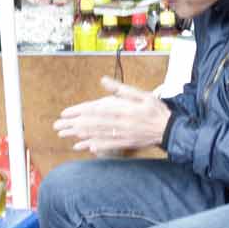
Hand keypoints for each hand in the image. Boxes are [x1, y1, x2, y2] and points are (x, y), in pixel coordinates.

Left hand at [53, 76, 171, 153]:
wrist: (170, 129)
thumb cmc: (155, 109)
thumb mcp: (141, 94)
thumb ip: (121, 89)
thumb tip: (104, 80)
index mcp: (123, 109)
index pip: (95, 110)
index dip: (79, 112)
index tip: (65, 113)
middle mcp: (120, 123)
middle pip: (92, 124)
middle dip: (73, 125)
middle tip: (58, 127)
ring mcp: (122, 135)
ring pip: (97, 135)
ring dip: (79, 136)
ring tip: (65, 136)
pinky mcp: (125, 143)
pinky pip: (107, 145)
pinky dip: (94, 146)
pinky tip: (83, 147)